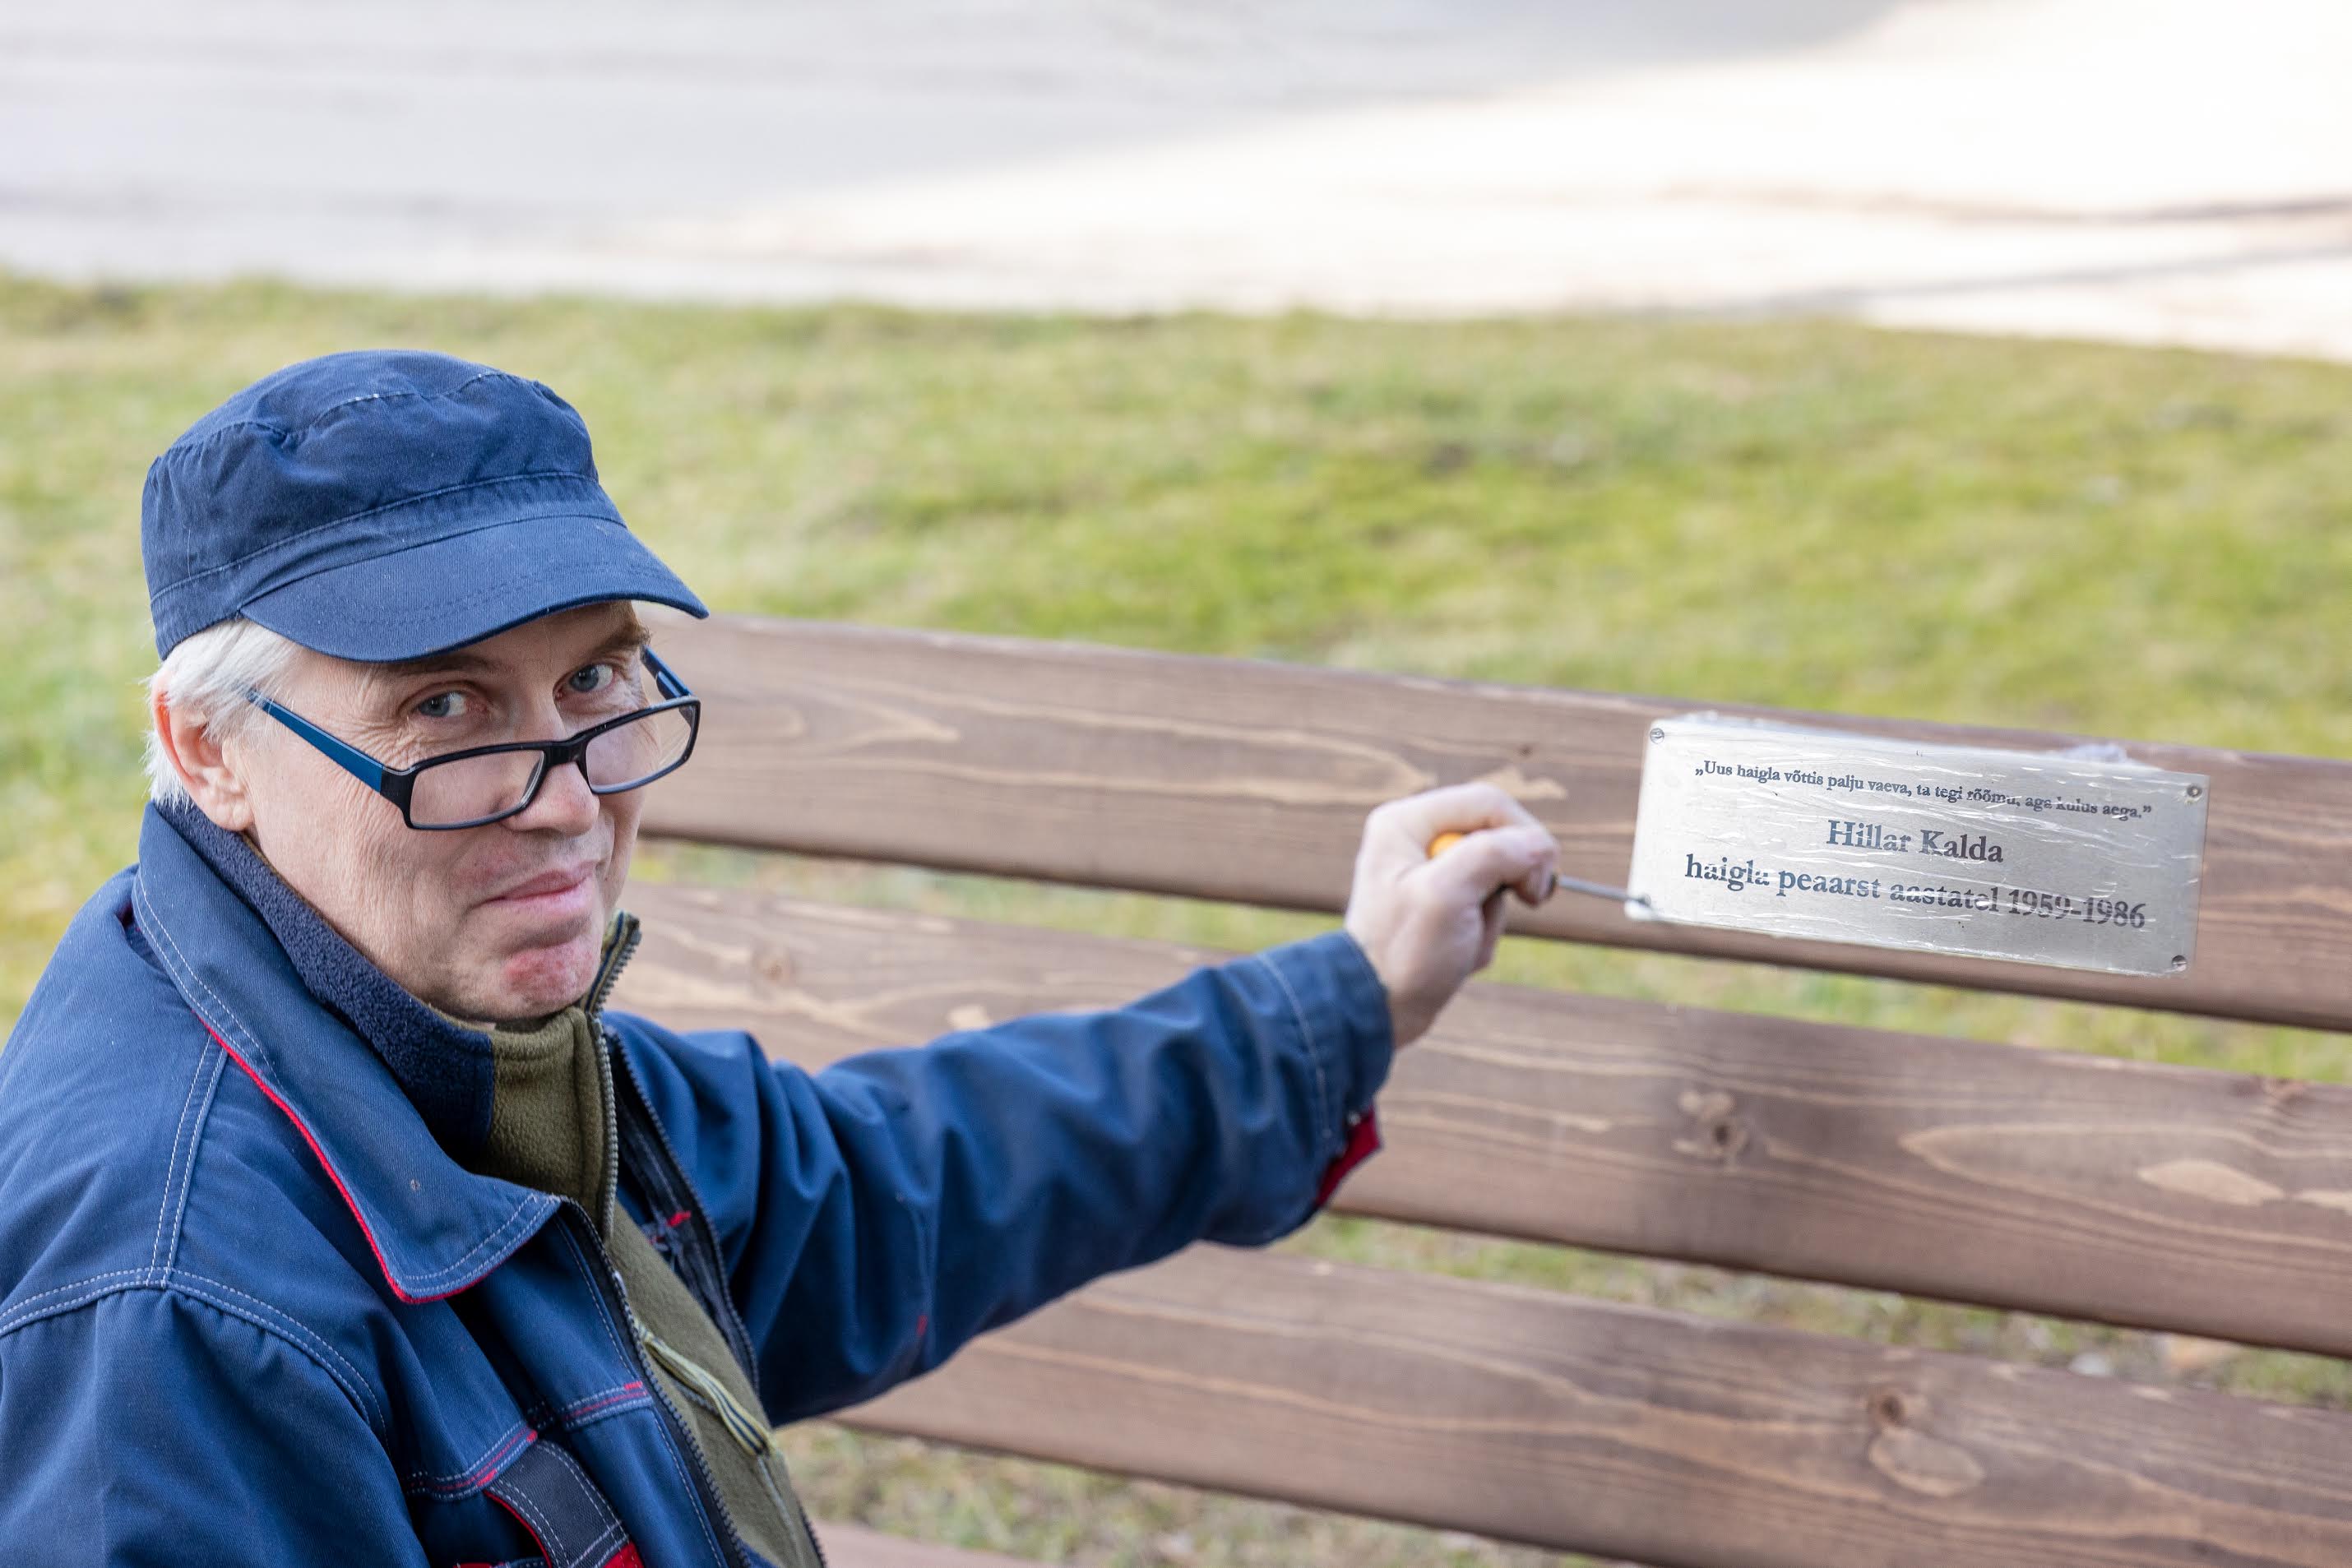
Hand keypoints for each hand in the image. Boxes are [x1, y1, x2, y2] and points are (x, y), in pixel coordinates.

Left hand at [1342, 782, 1559, 1048]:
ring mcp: (1429, 871)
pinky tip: (1459, 953)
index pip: (1490, 803)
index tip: (1532, 887)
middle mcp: (1415, 838)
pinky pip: (1487, 905)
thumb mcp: (1448, 895)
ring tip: (1464, 941)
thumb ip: (1495, 855)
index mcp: (1406, 821)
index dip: (1524, 837)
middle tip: (1512, 911)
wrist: (1376, 1011)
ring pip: (1499, 875)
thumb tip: (1539, 846)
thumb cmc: (1403, 953)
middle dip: (1507, 882)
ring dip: (1494, 915)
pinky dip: (1485, 932)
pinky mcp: (1441, 903)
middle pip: (1499, 837)